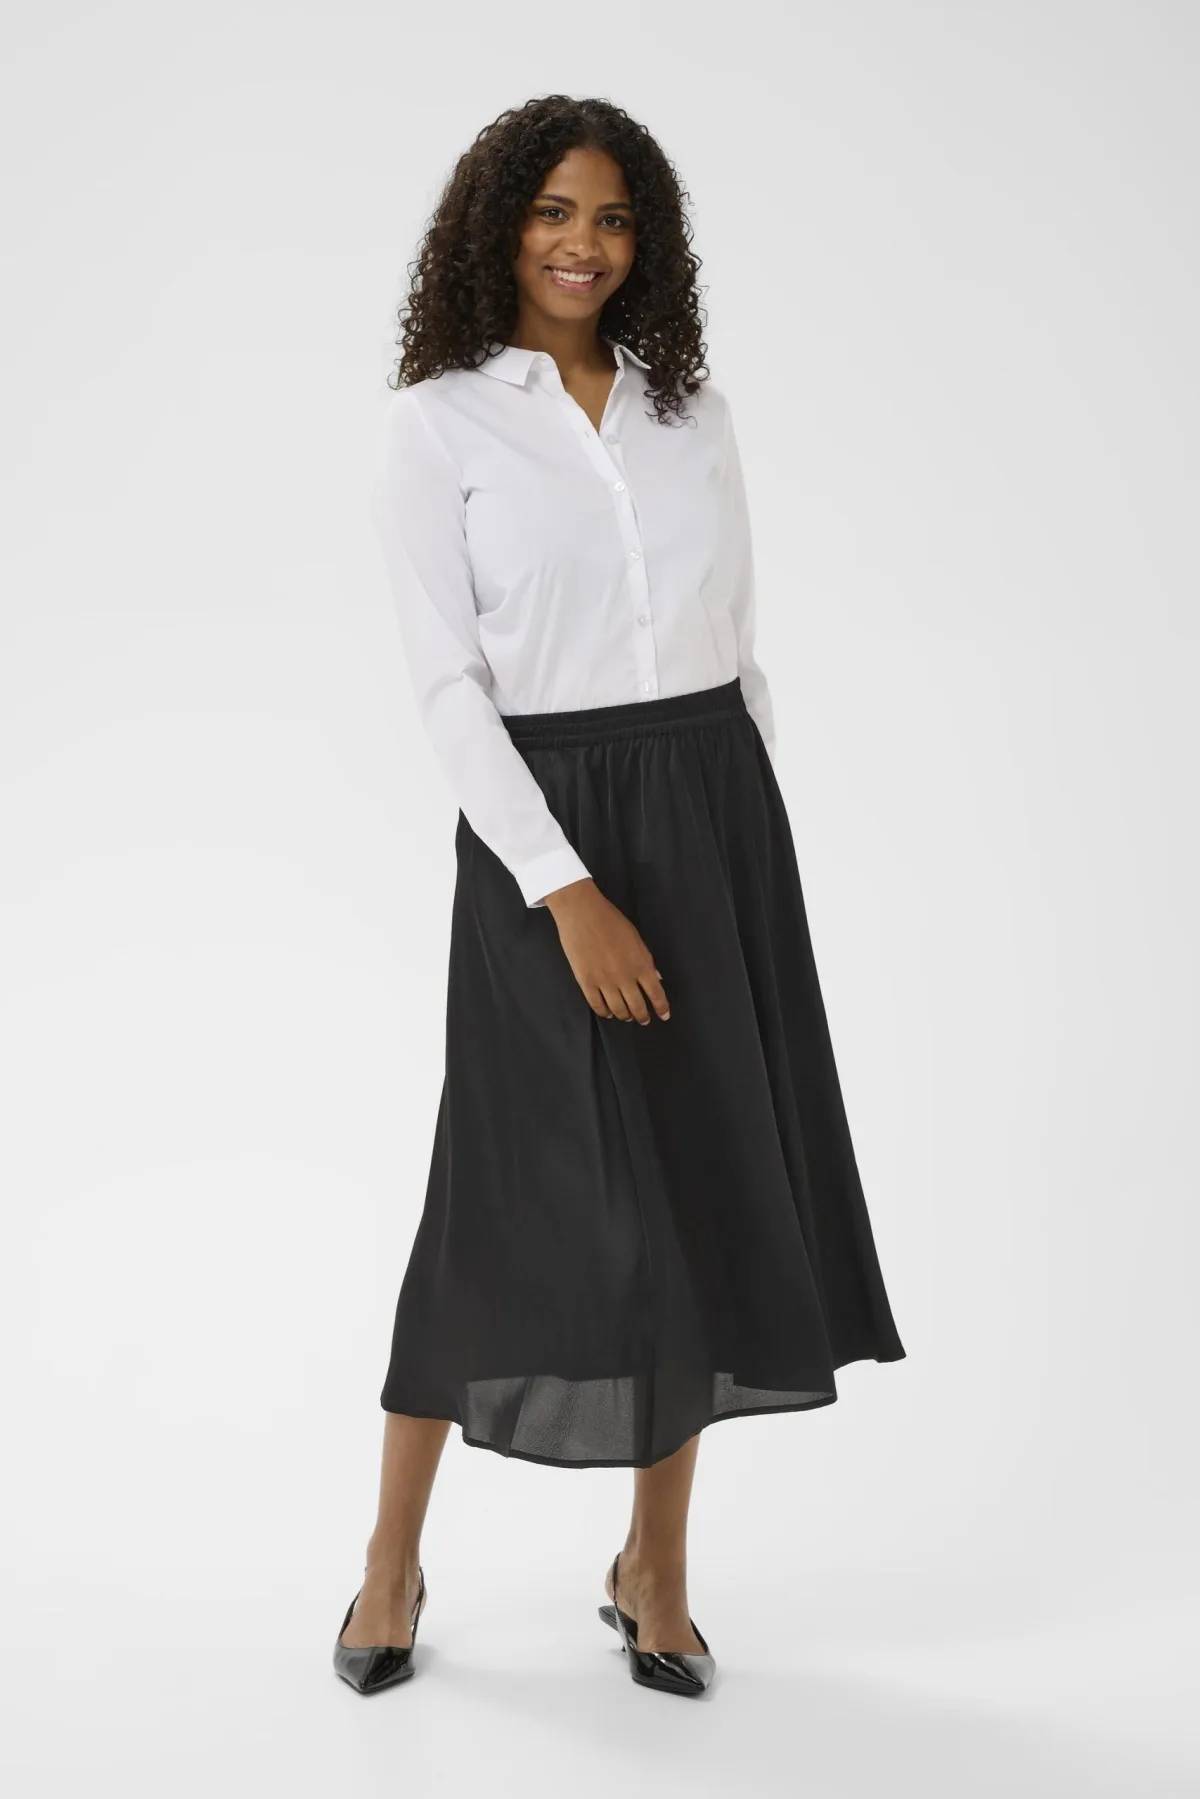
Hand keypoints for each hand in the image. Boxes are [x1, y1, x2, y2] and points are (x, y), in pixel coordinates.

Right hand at [541, 879, 669, 1024]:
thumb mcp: (636, 938)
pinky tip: (608, 1012)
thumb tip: (656, 978)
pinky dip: (605, 1012)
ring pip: (618, 1009)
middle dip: (643, 1016)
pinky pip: (597, 1005)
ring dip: (625, 1016)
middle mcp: (624, 977)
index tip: (664, 1015)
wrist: (582, 913)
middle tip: (644, 1019)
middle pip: (637, 1006)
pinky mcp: (586, 982)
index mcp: (640, 964)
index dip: (662, 1007)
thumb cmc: (611, 920)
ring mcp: (604, 981)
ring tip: (626, 1017)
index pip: (656, 993)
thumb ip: (647, 960)